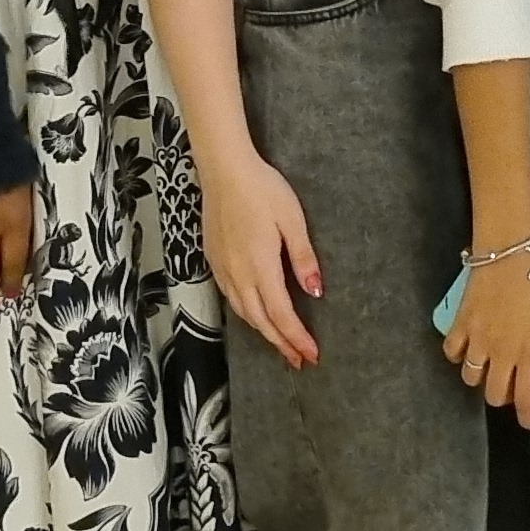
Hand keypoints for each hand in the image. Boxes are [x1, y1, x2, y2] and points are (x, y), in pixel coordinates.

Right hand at [198, 142, 322, 369]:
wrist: (224, 170)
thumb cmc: (263, 190)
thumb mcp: (292, 220)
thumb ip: (303, 258)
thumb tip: (315, 292)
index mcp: (261, 267)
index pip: (281, 315)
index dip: (296, 338)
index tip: (312, 355)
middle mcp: (238, 275)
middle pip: (261, 321)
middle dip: (281, 343)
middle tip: (299, 360)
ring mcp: (223, 269)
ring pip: (244, 313)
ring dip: (263, 332)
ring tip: (280, 344)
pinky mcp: (214, 261)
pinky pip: (231, 298)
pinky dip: (247, 314)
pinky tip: (256, 315)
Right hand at [440, 237, 529, 432]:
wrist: (508, 244)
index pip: (527, 398)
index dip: (529, 416)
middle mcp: (501, 351)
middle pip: (495, 394)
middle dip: (505, 397)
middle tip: (514, 389)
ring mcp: (477, 338)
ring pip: (471, 377)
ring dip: (481, 379)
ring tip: (492, 371)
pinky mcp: (461, 321)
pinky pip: (452, 350)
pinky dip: (457, 356)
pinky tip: (467, 351)